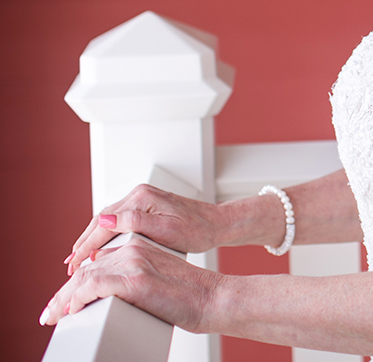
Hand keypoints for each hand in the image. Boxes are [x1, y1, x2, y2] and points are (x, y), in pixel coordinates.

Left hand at [41, 236, 222, 331]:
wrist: (215, 297)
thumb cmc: (192, 293)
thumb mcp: (158, 276)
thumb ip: (134, 273)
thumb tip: (110, 290)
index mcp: (140, 244)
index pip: (97, 259)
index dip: (75, 280)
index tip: (63, 299)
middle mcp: (135, 247)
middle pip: (86, 267)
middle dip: (63, 293)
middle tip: (49, 312)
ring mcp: (134, 262)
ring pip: (84, 277)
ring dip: (63, 299)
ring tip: (52, 315)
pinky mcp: (135, 279)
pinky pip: (92, 287)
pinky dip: (76, 300)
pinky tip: (71, 311)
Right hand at [65, 184, 222, 274]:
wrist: (216, 223)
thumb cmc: (197, 230)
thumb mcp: (166, 231)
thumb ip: (135, 224)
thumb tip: (104, 221)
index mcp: (142, 198)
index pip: (104, 223)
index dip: (86, 245)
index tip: (74, 262)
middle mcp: (139, 194)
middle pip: (101, 219)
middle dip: (83, 242)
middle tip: (69, 264)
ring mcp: (142, 198)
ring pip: (107, 219)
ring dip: (91, 238)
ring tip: (78, 258)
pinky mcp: (145, 205)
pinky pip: (117, 219)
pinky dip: (104, 233)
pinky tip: (98, 247)